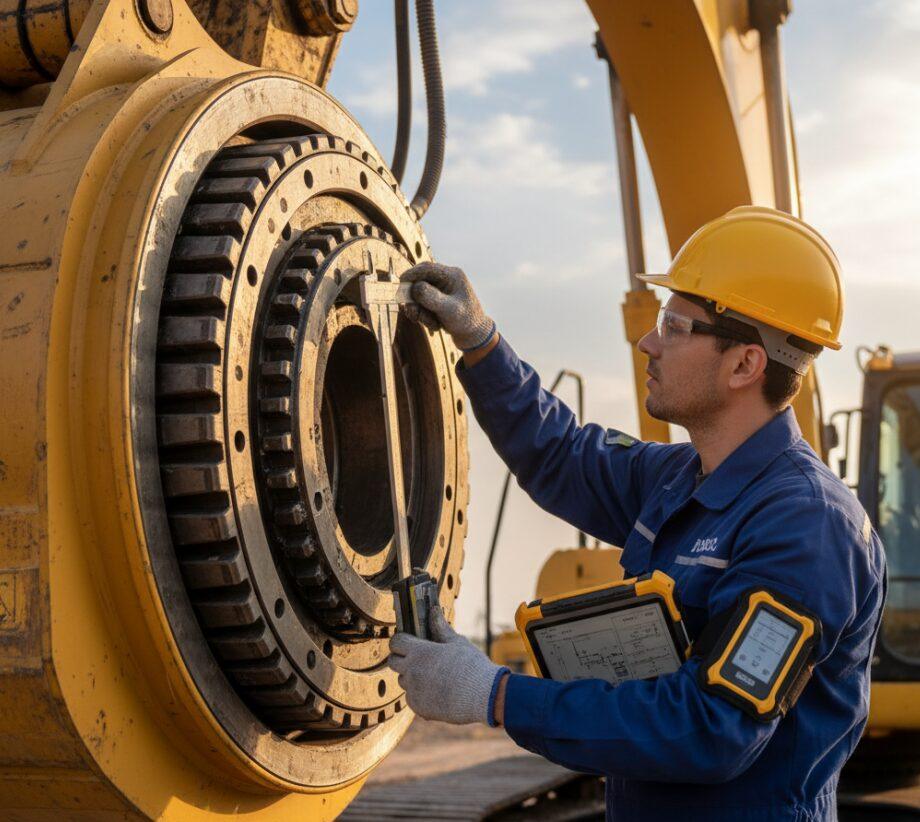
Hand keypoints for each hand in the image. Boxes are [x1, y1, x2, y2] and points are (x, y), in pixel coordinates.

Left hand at [389, 605, 504, 724]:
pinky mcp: (419, 708)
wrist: (483, 696)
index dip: (401, 640)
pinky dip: (419, 694)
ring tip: (432, 675)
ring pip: (403, 681)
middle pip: (393, 662)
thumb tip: (433, 610)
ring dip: (411, 676)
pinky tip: (437, 691)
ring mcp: (414, 691)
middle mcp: (412, 671)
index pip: (396, 642)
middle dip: (401, 658)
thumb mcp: (457, 642)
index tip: (409, 641)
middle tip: (418, 657)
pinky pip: (412, 698)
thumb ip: (441, 628)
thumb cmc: (471, 665)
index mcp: (419, 652)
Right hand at [400, 262, 495, 350]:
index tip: (401, 283)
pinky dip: (423, 316)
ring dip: (419, 311)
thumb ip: (432, 298)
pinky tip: (434, 325)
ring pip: (417, 295)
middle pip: (418, 281)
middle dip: (413, 299)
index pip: (426, 268)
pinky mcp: (436, 300)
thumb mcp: (449, 310)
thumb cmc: (467, 321)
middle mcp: (445, 279)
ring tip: (431, 324)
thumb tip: (415, 287)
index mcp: (452, 275)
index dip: (411, 274)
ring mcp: (440, 290)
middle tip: (412, 314)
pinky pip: (421, 304)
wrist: (474, 336)